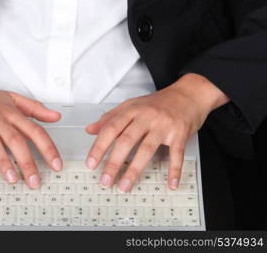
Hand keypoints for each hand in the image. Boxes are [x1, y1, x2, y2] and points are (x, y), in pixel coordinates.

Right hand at [0, 64, 61, 187]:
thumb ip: (36, 109)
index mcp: (11, 113)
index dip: (47, 148)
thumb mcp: (14, 99)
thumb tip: (56, 116)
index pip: (34, 130)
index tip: (56, 164)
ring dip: (2, 160)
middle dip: (27, 161)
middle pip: (15, 139)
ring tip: (11, 178)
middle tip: (34, 181)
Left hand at [85, 73, 228, 191]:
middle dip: (114, 162)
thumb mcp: (132, 105)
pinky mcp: (180, 133)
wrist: (189, 94)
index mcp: (132, 110)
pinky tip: (170, 184)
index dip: (99, 146)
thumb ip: (110, 117)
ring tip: (125, 185)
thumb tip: (90, 130)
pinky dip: (174, 170)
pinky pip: (176, 154)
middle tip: (105, 180)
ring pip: (146, 149)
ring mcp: (164, 125)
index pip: (111, 129)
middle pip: (126, 141)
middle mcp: (147, 116)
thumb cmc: (159, 102)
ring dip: (134, 170)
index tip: (91, 162)